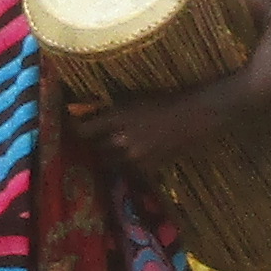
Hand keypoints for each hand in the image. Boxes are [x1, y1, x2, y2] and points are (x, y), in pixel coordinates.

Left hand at [70, 83, 223, 177]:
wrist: (194, 116)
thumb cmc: (166, 100)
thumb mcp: (135, 99)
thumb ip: (113, 108)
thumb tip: (91, 109)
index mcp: (117, 118)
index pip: (84, 131)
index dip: (77, 131)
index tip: (76, 129)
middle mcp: (122, 140)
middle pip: (95, 149)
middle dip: (94, 144)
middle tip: (94, 140)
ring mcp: (135, 157)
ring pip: (110, 162)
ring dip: (109, 156)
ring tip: (112, 150)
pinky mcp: (148, 168)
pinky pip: (128, 171)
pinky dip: (127, 165)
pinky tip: (131, 158)